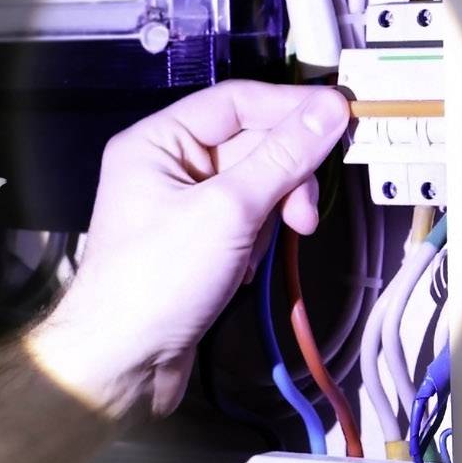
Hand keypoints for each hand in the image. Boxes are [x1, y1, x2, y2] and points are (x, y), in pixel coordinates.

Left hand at [30, 81, 348, 415]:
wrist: (124, 361)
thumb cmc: (150, 286)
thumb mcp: (229, 210)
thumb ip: (284, 157)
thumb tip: (325, 113)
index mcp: (157, 142)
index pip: (237, 101)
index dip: (290, 109)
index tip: (337, 118)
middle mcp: (167, 166)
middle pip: (253, 143)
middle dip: (284, 178)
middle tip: (301, 212)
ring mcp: (183, 205)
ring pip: (258, 185)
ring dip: (270, 217)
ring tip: (255, 252)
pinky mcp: (199, 241)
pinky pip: (248, 221)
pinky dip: (257, 243)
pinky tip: (242, 270)